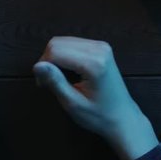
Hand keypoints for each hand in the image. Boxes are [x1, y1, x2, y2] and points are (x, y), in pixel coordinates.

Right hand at [33, 37, 157, 159]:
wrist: (123, 118)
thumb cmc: (98, 116)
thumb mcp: (73, 104)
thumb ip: (55, 82)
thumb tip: (37, 65)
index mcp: (93, 63)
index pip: (55, 52)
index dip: (43, 67)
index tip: (42, 85)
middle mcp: (98, 48)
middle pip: (57, 43)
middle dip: (47, 61)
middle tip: (48, 82)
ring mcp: (101, 45)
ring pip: (63, 41)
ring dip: (54, 57)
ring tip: (57, 78)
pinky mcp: (101, 47)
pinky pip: (72, 43)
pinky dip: (64, 54)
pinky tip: (66, 70)